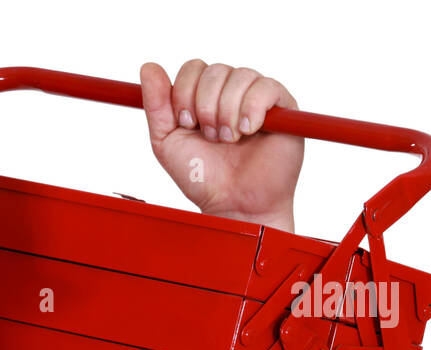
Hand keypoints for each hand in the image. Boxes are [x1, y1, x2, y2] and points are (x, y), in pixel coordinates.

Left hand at [138, 60, 303, 227]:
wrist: (232, 203)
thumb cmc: (202, 177)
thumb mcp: (166, 142)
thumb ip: (156, 105)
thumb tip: (148, 66)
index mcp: (204, 97)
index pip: (193, 68)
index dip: (184, 93)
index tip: (187, 125)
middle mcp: (231, 92)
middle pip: (215, 70)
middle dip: (206, 106)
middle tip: (210, 136)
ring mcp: (257, 97)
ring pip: (240, 76)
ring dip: (227, 113)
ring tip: (229, 140)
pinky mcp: (283, 106)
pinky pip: (266, 87)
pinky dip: (252, 109)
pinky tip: (248, 131)